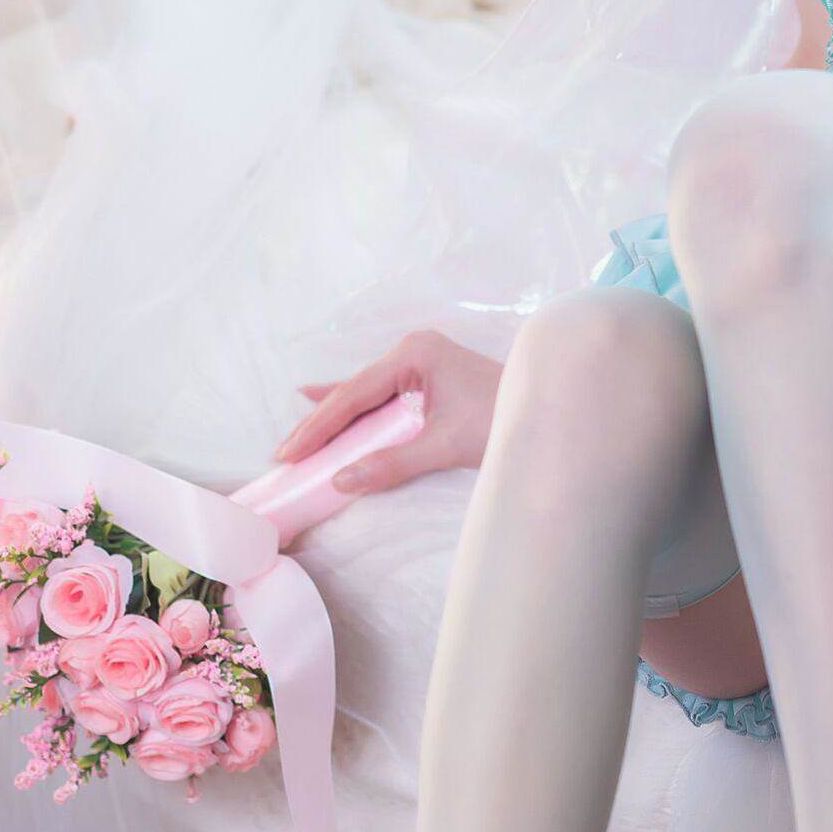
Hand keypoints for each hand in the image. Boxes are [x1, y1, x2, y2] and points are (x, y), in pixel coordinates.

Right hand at [271, 331, 500, 492]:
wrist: (548, 411)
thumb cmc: (503, 420)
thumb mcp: (445, 445)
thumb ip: (392, 463)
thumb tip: (341, 481)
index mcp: (414, 355)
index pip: (354, 394)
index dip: (319, 426)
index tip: (290, 452)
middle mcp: (412, 350)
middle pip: (354, 391)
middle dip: (319, 424)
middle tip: (284, 454)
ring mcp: (420, 361)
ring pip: (364, 394)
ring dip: (333, 418)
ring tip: (297, 438)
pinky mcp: (427, 376)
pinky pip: (380, 393)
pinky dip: (354, 405)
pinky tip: (319, 397)